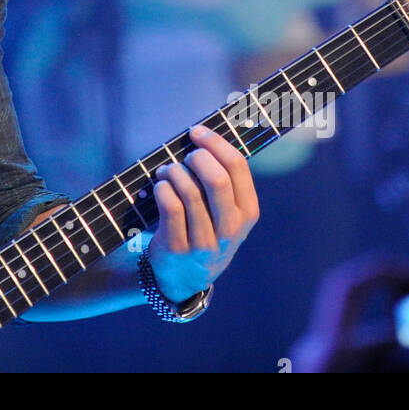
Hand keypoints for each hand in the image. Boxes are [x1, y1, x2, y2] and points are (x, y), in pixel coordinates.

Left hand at [146, 125, 259, 303]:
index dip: (215, 143)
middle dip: (196, 157)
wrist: (184, 278)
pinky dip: (162, 188)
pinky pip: (170, 206)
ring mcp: (205, 242)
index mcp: (247, 213)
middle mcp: (230, 230)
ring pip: (189, 191)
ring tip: (168, 171)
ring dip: (174, 172)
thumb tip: (206, 134)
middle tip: (186, 154)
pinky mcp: (179, 248)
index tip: (198, 132)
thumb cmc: (204, 228)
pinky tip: (161, 186)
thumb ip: (223, 180)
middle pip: (217, 179)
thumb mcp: (225, 212)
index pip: (238, 168)